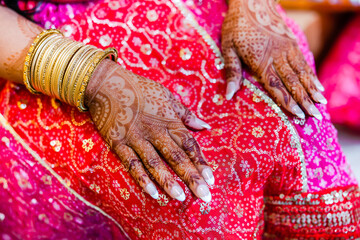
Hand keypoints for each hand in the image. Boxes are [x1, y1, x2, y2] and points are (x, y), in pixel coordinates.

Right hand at [84, 59, 213, 201]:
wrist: (107, 83)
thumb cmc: (141, 89)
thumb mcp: (167, 96)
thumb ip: (186, 114)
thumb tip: (205, 127)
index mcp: (169, 120)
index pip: (189, 144)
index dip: (201, 162)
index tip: (211, 180)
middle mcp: (155, 131)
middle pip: (176, 157)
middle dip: (191, 177)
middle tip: (205, 196)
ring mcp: (136, 138)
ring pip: (155, 163)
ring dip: (168, 181)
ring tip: (180, 198)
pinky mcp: (118, 143)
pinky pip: (131, 164)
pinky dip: (142, 179)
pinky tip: (152, 193)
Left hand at [222, 0, 325, 119]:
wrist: (253, 1)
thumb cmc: (236, 26)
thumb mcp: (228, 48)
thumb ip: (232, 71)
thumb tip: (229, 95)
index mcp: (261, 61)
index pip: (276, 86)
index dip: (288, 102)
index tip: (298, 115)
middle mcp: (277, 56)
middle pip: (293, 82)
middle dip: (304, 100)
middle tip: (315, 115)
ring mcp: (287, 48)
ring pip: (302, 72)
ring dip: (312, 89)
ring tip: (321, 103)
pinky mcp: (292, 41)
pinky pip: (304, 61)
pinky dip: (311, 74)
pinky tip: (317, 84)